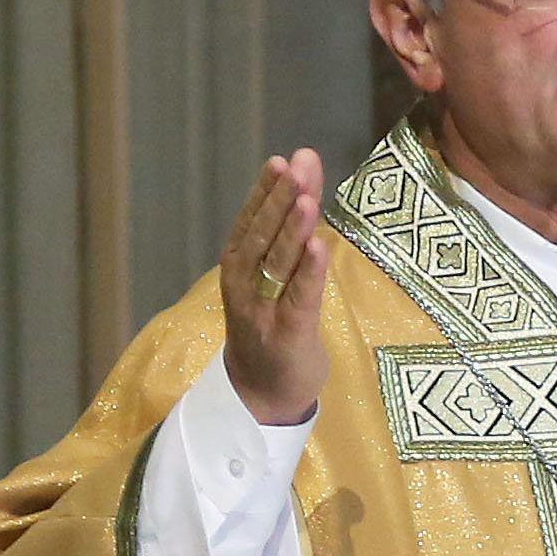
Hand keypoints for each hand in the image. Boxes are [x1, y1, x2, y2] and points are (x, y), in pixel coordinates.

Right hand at [218, 151, 331, 426]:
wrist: (261, 395)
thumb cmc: (270, 327)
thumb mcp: (276, 276)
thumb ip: (290, 232)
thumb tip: (303, 178)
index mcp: (238, 267)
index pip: (251, 222)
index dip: (265, 191)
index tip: (282, 160)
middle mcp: (244, 285)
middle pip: (262, 237)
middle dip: (279, 200)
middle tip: (295, 167)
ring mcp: (263, 311)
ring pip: (277, 264)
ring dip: (292, 230)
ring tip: (307, 199)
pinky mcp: (288, 335)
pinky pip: (299, 298)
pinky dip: (308, 272)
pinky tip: (318, 246)